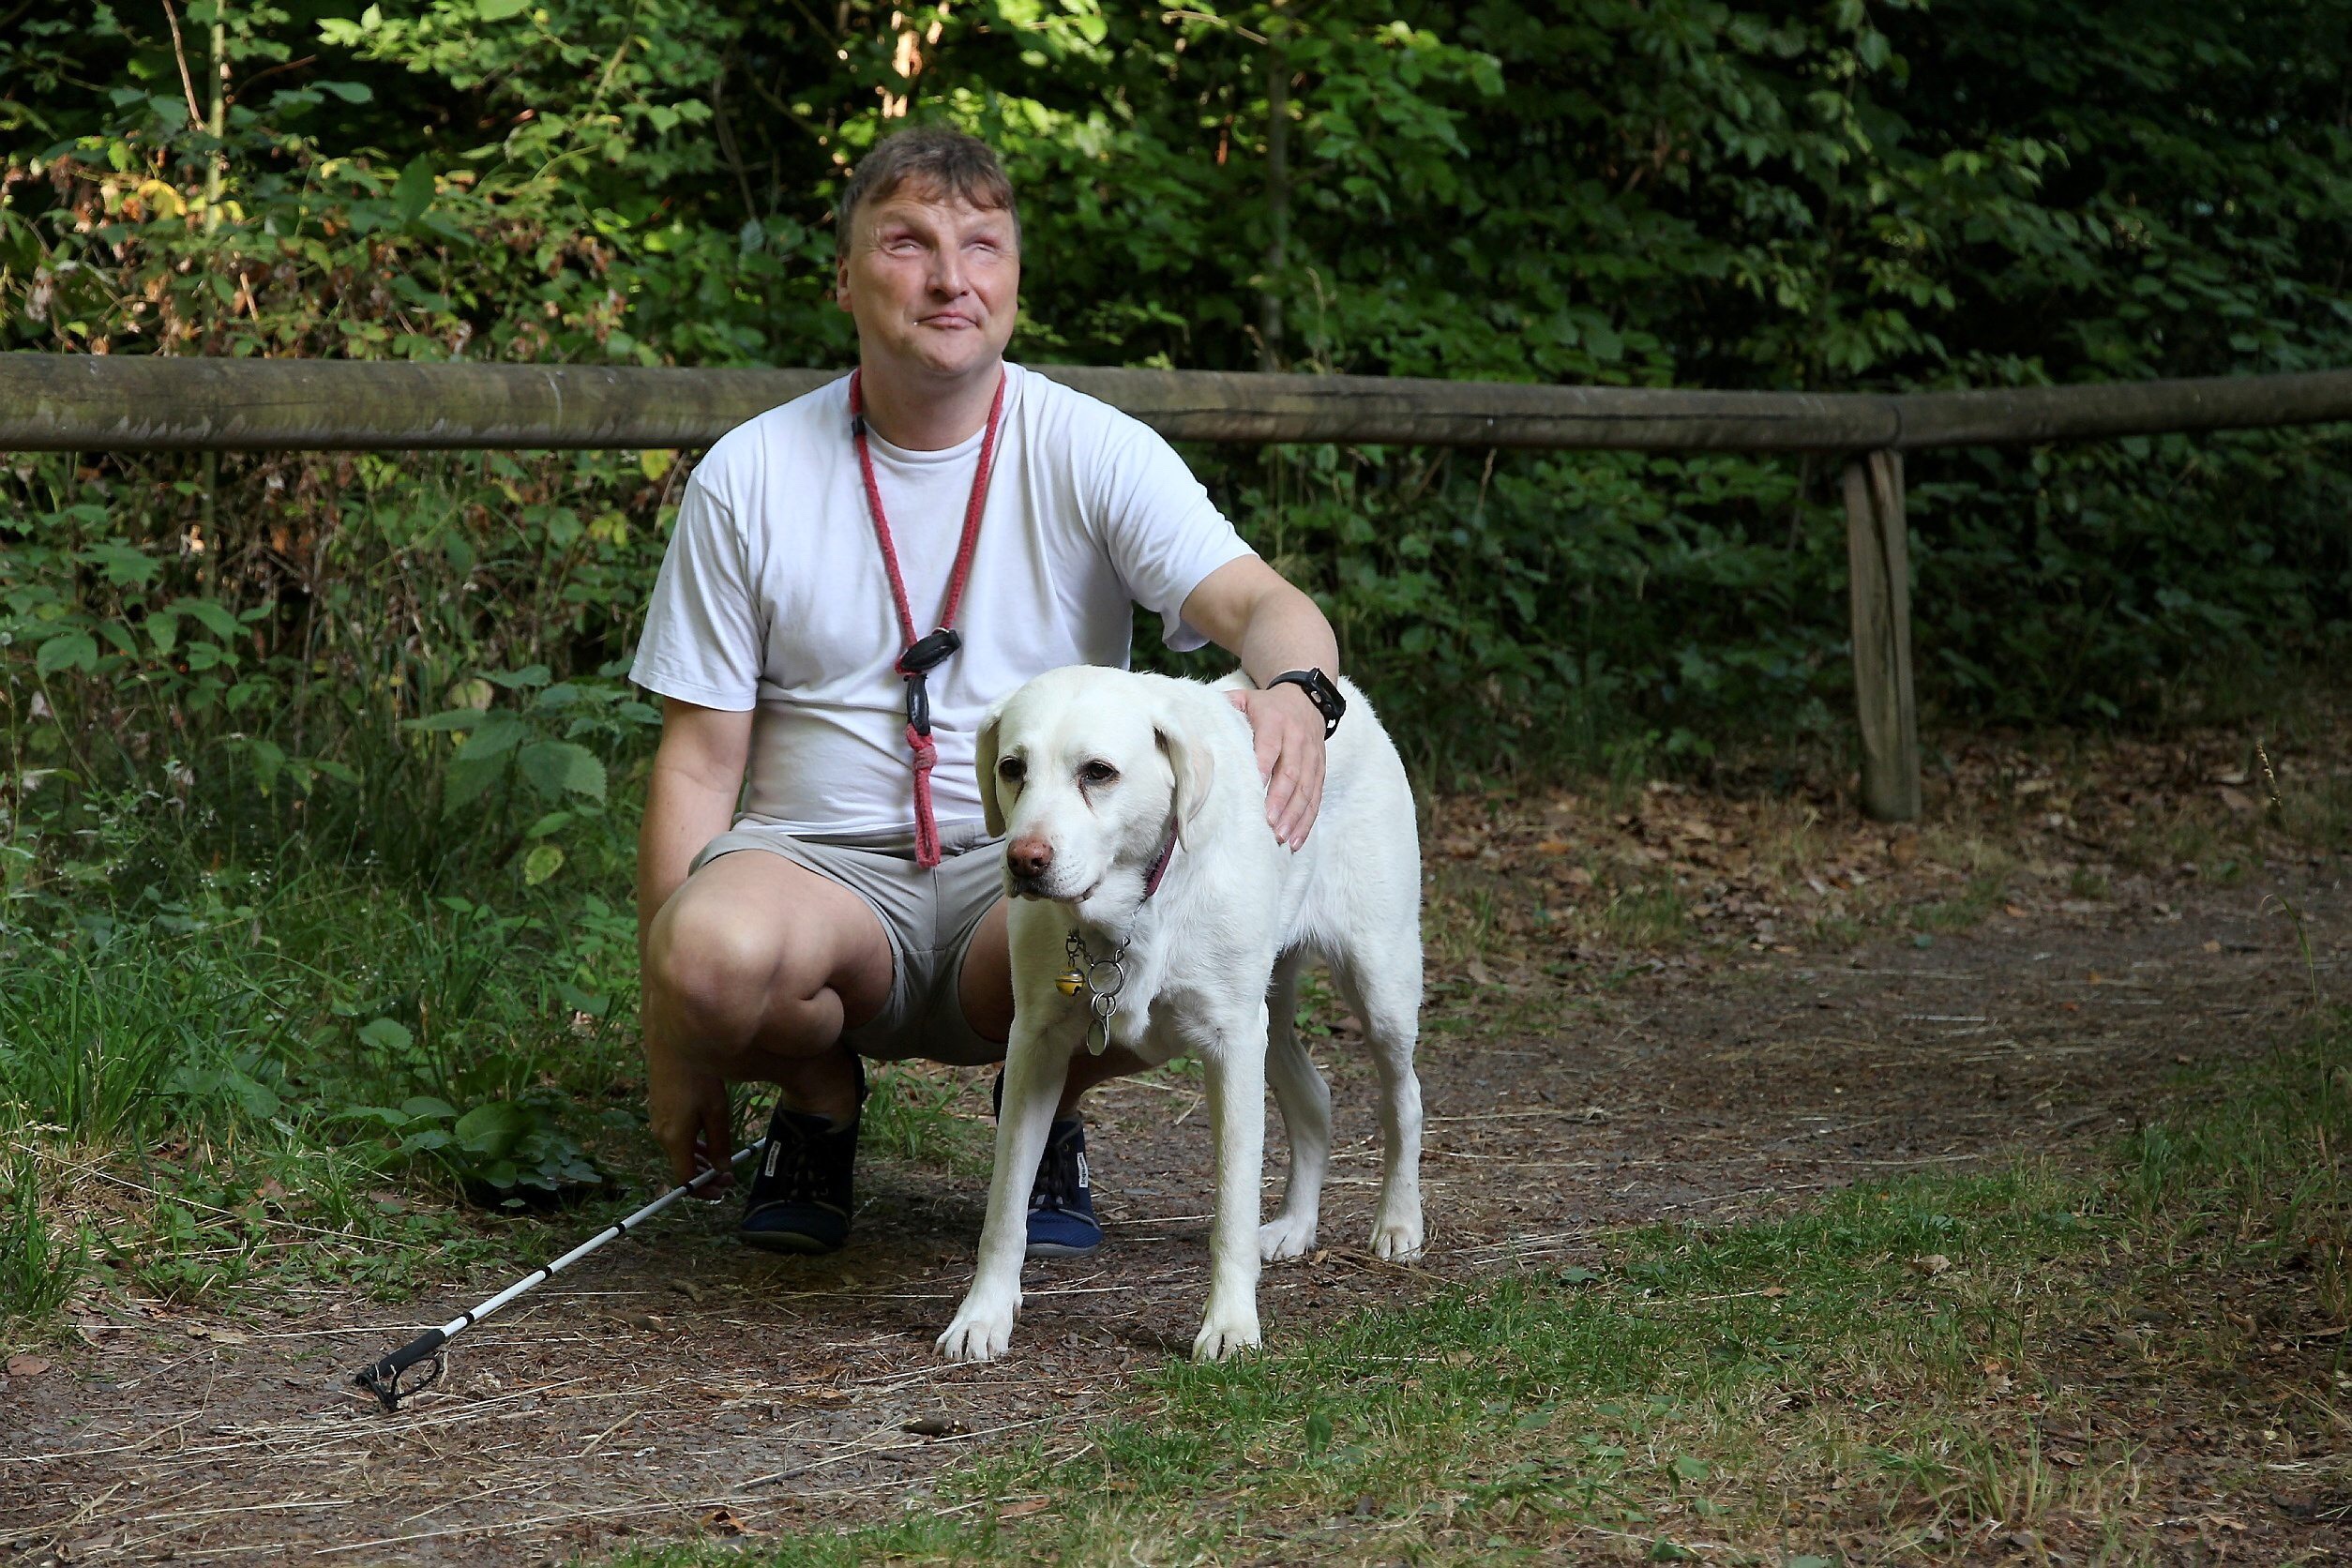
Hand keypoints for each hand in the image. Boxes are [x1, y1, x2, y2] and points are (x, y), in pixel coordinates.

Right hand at [644, 1040, 735, 1193]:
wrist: (673, 1041)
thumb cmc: (697, 1075)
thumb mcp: (716, 1111)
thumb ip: (719, 1144)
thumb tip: (722, 1170)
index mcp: (674, 1139)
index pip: (684, 1179)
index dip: (703, 1191)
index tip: (723, 1191)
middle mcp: (661, 1134)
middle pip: (681, 1167)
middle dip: (704, 1177)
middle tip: (729, 1177)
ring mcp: (658, 1121)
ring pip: (679, 1152)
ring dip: (699, 1161)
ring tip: (722, 1162)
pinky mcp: (659, 1109)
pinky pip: (675, 1137)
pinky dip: (692, 1145)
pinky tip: (707, 1140)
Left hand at [1226, 682, 1326, 849]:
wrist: (1306, 698)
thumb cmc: (1267, 706)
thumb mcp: (1245, 698)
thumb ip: (1223, 709)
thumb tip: (1194, 724)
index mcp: (1274, 722)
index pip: (1269, 746)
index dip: (1262, 766)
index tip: (1253, 789)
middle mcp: (1296, 740)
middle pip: (1291, 773)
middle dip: (1280, 800)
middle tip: (1269, 823)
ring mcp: (1311, 757)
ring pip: (1306, 789)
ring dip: (1294, 815)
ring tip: (1282, 837)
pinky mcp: (1320, 770)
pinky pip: (1316, 797)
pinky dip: (1307, 819)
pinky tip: (1297, 839)